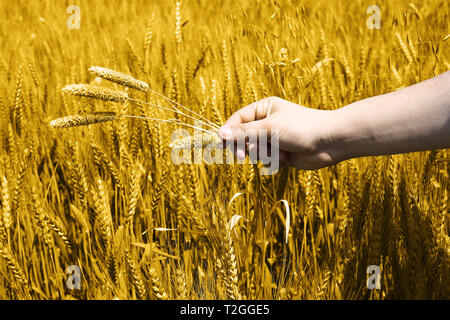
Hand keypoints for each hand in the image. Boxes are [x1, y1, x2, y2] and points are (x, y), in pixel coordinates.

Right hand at [218, 97, 339, 168]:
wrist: (330, 142)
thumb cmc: (301, 128)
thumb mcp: (270, 128)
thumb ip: (244, 133)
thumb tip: (221, 133)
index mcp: (264, 108)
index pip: (238, 119)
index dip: (229, 132)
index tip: (221, 145)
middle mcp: (268, 123)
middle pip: (244, 137)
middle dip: (246, 146)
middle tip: (243, 155)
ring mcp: (275, 139)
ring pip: (255, 151)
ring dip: (263, 154)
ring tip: (276, 152)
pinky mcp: (281, 153)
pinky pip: (267, 160)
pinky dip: (274, 161)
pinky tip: (286, 158)